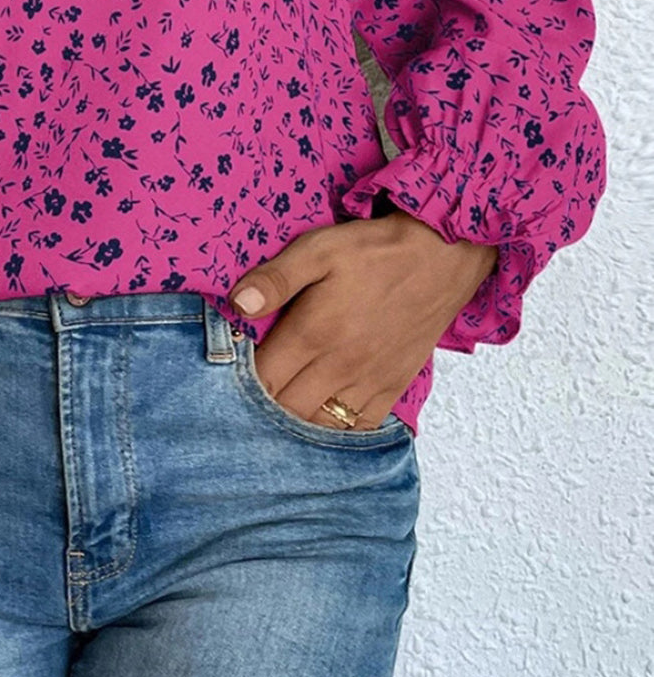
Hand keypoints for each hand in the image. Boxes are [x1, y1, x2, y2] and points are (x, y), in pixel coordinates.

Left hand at [228, 210, 499, 429]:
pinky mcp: (394, 385)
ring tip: (284, 400)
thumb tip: (238, 304)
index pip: (263, 380)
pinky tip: (324, 412)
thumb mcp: (318, 249)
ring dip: (297, 419)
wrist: (442, 255)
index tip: (234, 368)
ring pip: (320, 425)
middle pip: (286, 409)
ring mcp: (369, 381)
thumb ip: (275, 278)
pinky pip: (360, 427)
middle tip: (255, 386)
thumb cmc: (375, 249)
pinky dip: (337, 428)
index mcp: (314, 333)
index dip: (241, 380)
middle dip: (263, 404)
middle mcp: (340, 366)